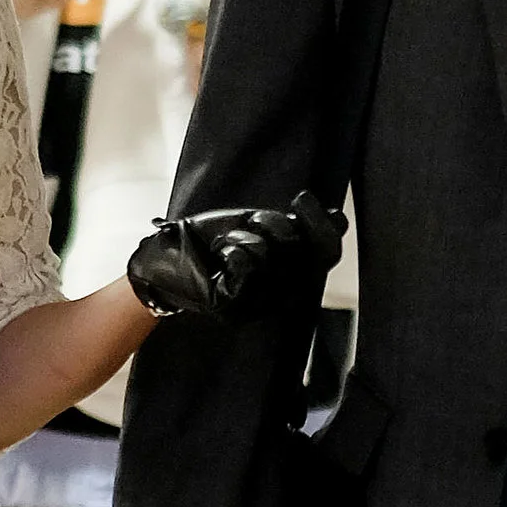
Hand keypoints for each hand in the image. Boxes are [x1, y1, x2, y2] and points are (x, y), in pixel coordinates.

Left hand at [127, 192, 345, 323]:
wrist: (168, 257)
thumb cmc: (210, 241)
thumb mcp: (256, 225)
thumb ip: (293, 226)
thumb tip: (338, 218)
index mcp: (291, 275)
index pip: (326, 254)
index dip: (323, 226)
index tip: (301, 200)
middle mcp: (279, 294)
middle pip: (301, 251)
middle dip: (277, 226)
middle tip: (254, 218)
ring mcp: (257, 303)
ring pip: (271, 253)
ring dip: (247, 234)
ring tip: (227, 242)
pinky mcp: (233, 305)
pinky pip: (246, 264)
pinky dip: (232, 247)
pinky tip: (219, 252)